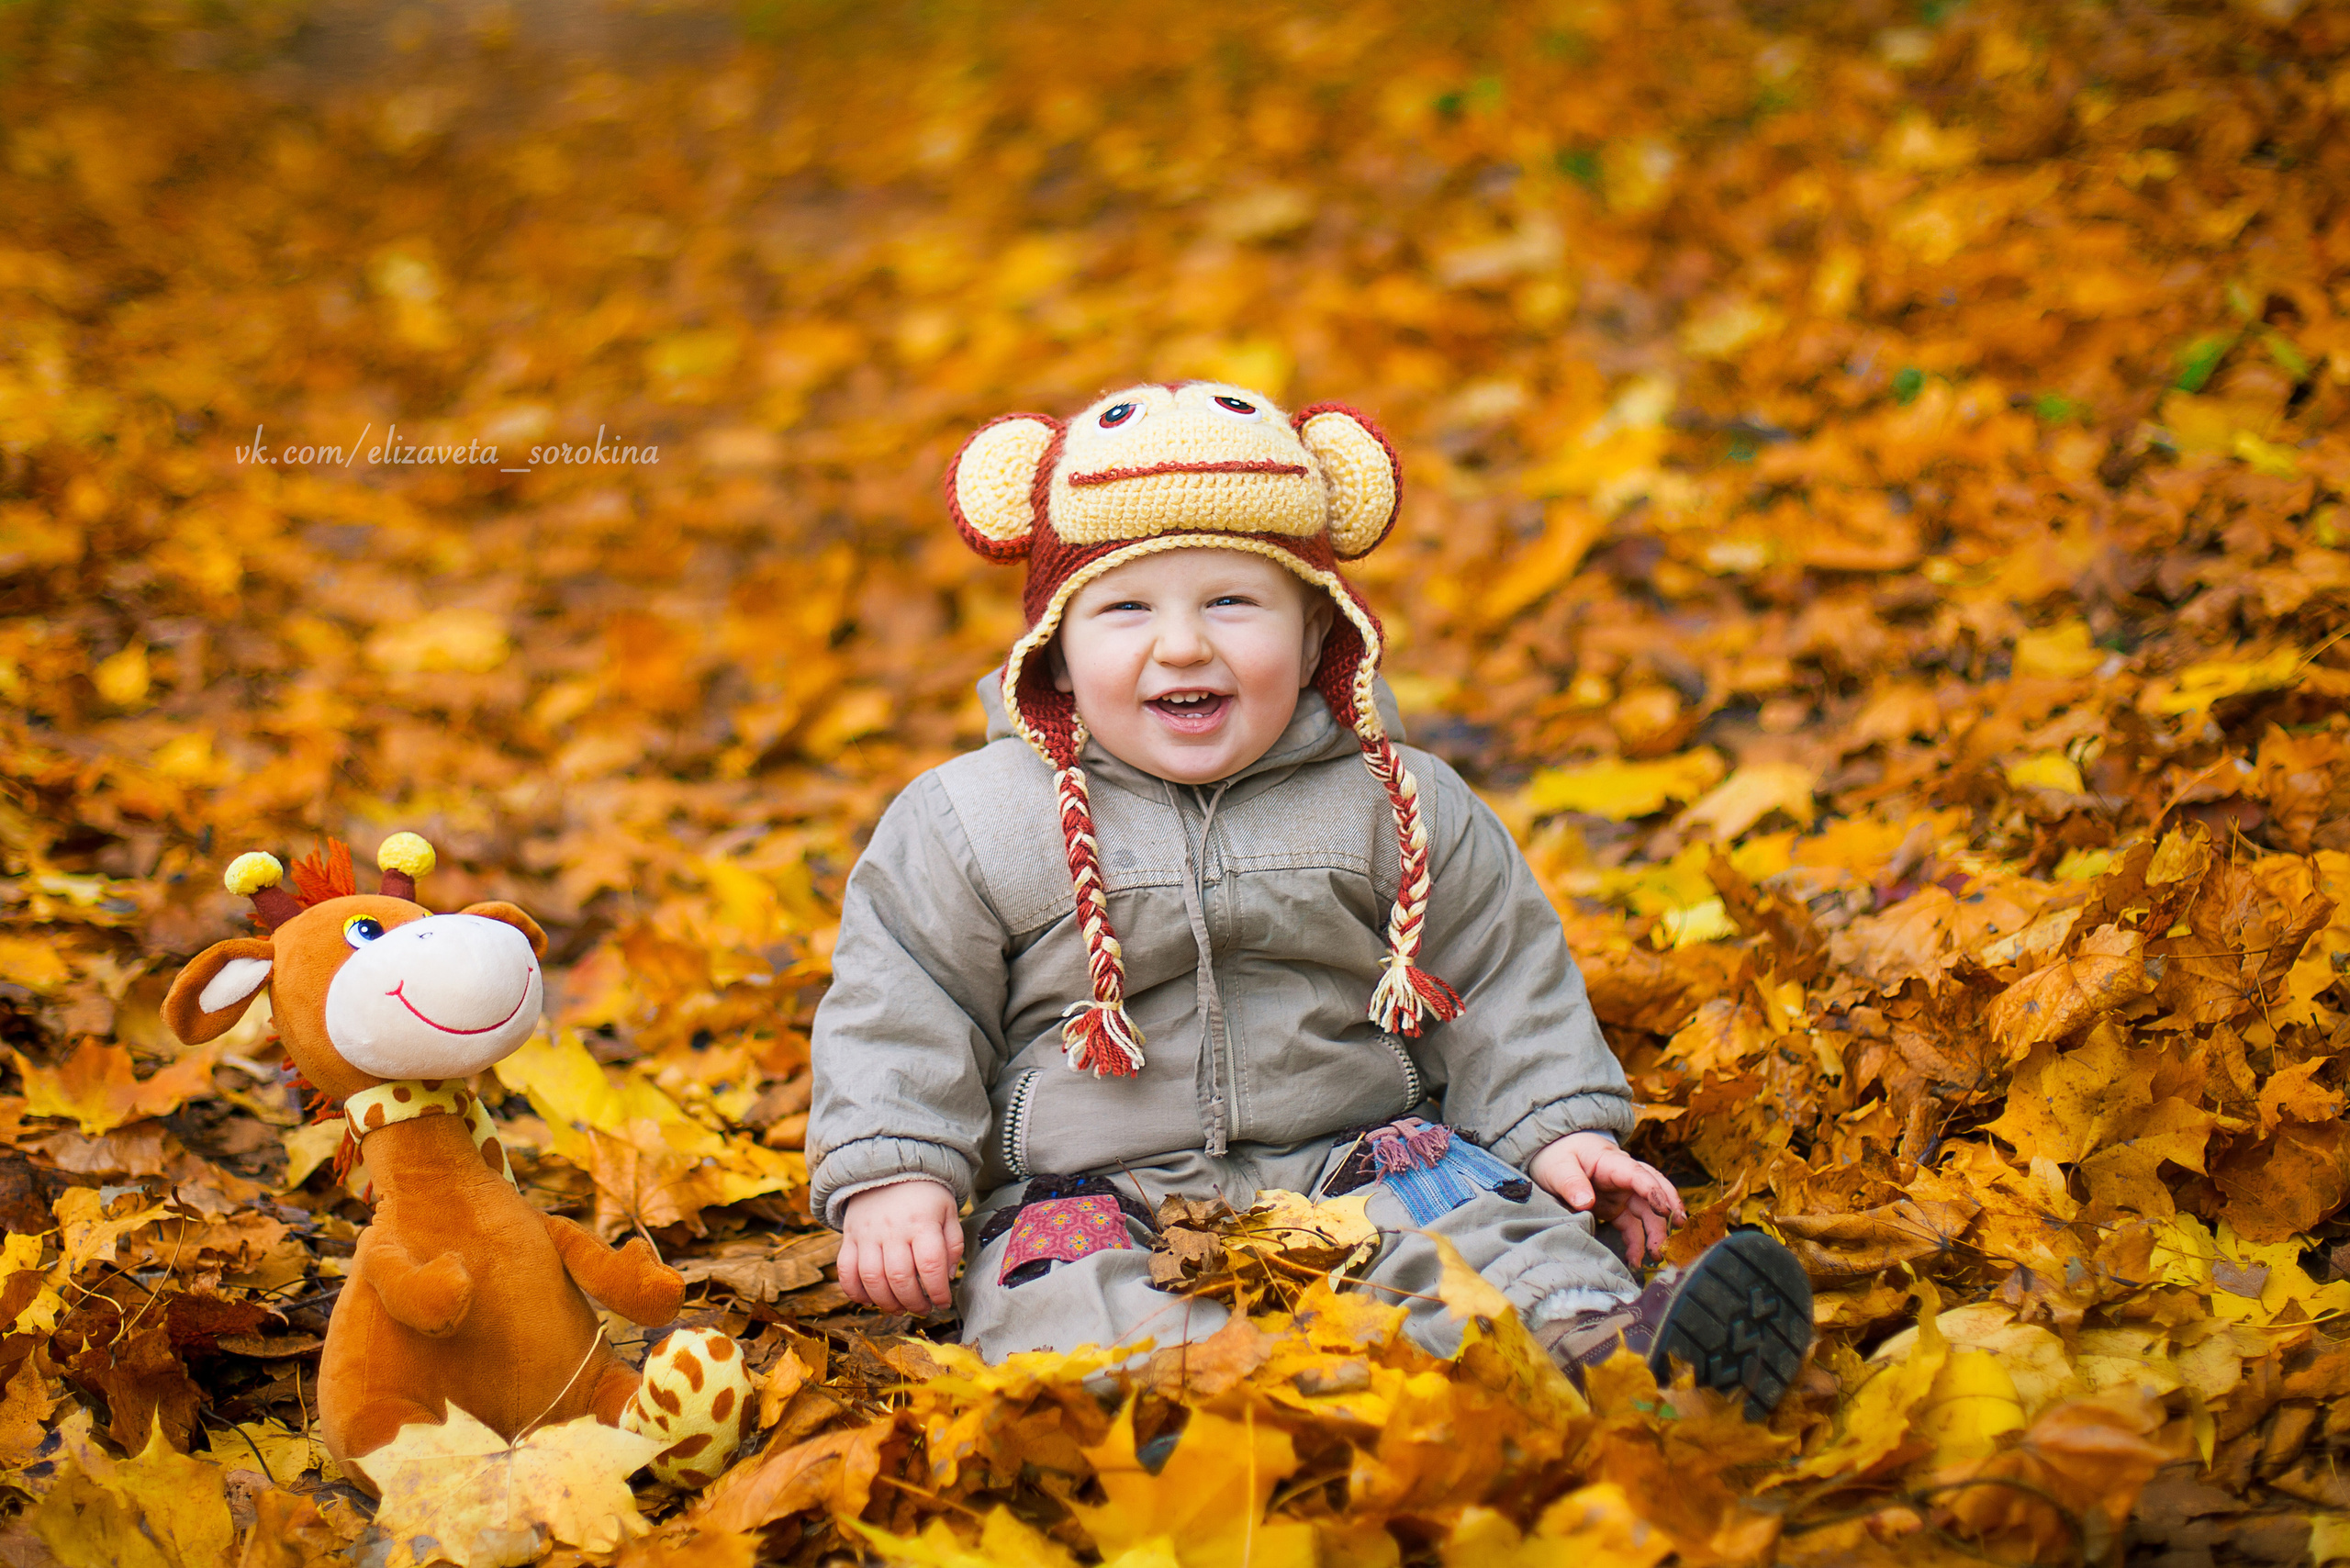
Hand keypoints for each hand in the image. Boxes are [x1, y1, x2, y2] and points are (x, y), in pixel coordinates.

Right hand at [839, 1180, 962, 1314]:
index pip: (930, 1265)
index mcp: (922, 1223)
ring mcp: (867, 1234)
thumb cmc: (925, 1195)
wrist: (890, 1167)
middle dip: (913, 1302)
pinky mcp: (850, 1237)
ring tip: (900, 1308)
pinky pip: (846, 1270)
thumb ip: (952, 1245)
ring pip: (871, 1278)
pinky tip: (870, 1300)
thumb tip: (947, 1278)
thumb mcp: (948, 1212)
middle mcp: (893, 1230)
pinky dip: (855, 1291)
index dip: (937, 1291)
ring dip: (886, 1302)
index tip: (943, 1302)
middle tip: (923, 1309)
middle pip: (899, 1277)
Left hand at [1529, 1132, 1686, 1266]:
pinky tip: (1636, 1260)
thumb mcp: (1559, 1166)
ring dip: (1656, 1232)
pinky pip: (1632, 1226)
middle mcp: (1623, 1178)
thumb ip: (1571, 1182)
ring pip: (1647, 1212)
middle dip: (1668, 1210)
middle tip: (1677, 1230)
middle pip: (1654, 1191)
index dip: (1654, 1191)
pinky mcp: (1617, 1209)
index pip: (1638, 1174)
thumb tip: (1585, 1202)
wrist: (1555, 1153)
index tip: (1664, 1210)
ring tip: (1657, 1254)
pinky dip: (1637, 1243)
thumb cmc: (1559, 1156)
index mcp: (1611, 1162)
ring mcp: (1622, 1194)